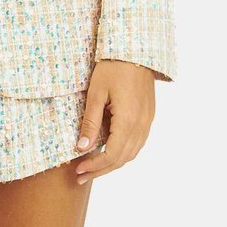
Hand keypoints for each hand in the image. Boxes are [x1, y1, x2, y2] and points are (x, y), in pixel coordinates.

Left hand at [74, 60, 155, 183]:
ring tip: (92, 167)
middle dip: (101, 170)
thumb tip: (82, 148)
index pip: (112, 155)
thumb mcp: (96, 93)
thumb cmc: (113, 67)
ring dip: (112, 163)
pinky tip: (108, 150)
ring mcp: (147, 121)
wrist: (135, 49)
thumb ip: (91, 122)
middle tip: (81, 176)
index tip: (78, 170)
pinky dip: (122, 151)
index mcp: (128, 120)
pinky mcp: (148, 116)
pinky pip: (137, 142)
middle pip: (123, 159)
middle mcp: (142, 125)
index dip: (94, 166)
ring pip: (132, 153)